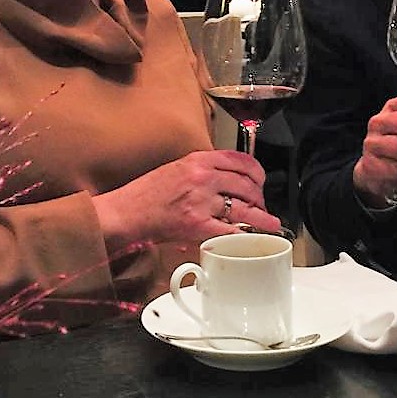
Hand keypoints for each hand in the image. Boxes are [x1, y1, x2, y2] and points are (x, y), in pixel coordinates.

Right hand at [93, 149, 282, 251]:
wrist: (126, 211)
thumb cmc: (146, 193)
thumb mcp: (176, 168)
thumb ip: (202, 170)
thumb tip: (226, 179)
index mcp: (198, 160)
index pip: (239, 160)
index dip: (257, 171)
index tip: (261, 180)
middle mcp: (202, 177)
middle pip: (245, 184)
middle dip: (259, 197)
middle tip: (262, 206)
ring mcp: (201, 201)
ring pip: (242, 208)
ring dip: (260, 217)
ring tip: (270, 223)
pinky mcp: (197, 224)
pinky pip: (229, 230)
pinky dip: (243, 234)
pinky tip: (250, 237)